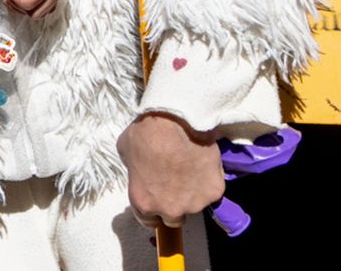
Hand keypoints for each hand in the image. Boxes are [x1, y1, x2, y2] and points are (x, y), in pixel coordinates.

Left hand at [118, 111, 224, 228]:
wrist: (174, 120)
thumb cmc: (145, 133)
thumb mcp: (125, 154)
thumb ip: (135, 172)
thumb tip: (142, 172)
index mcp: (143, 202)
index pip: (148, 221)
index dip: (153, 211)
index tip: (157, 200)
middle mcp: (170, 209)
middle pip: (174, 218)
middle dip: (173, 204)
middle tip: (174, 183)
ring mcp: (195, 203)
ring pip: (195, 205)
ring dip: (192, 193)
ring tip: (188, 169)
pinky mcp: (215, 192)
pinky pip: (211, 191)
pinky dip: (208, 181)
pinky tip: (202, 164)